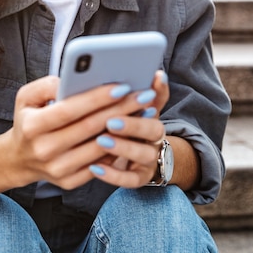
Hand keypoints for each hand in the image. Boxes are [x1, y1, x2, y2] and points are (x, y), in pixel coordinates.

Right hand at [6, 75, 161, 189]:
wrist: (20, 158)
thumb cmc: (28, 119)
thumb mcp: (25, 97)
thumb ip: (46, 85)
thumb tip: (72, 81)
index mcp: (33, 126)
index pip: (70, 110)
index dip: (96, 98)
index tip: (121, 86)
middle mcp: (44, 150)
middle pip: (90, 128)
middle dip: (120, 109)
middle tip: (143, 95)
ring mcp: (58, 169)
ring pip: (100, 147)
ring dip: (126, 129)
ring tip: (144, 111)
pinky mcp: (69, 182)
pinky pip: (100, 164)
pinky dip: (118, 148)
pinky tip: (133, 132)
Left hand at [88, 71, 169, 187]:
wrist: (136, 160)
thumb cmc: (125, 127)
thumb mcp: (133, 107)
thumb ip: (141, 91)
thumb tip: (157, 73)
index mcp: (152, 115)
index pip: (156, 104)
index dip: (150, 97)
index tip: (134, 92)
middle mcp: (155, 138)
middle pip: (153, 129)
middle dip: (133, 124)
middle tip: (111, 121)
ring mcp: (149, 159)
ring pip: (144, 154)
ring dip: (123, 147)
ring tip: (102, 141)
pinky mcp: (138, 178)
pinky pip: (129, 180)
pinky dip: (113, 174)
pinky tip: (95, 167)